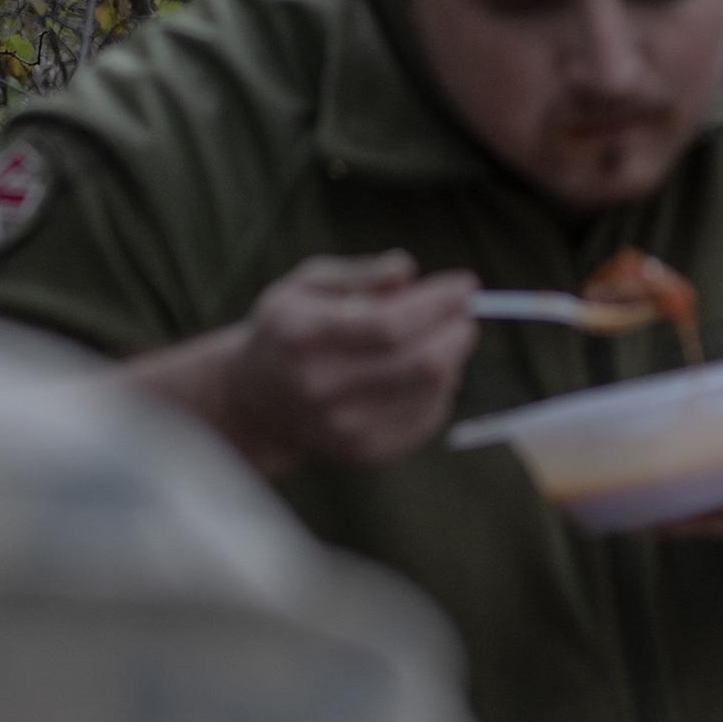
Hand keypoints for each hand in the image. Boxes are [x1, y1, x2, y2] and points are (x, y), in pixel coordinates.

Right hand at [217, 251, 478, 469]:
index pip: (386, 324)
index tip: (465, 285)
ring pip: (432, 389)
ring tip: (439, 337)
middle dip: (457, 332)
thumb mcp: (308, 284)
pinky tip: (421, 370)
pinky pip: (428, 415)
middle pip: (419, 363)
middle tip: (465, 313)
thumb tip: (406, 269)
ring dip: (451, 357)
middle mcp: (320, 387)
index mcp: (301, 335)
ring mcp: (344, 427)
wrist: (256, 401)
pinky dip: (439, 386)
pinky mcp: (367, 452)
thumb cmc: (292, 328)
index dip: (436, 304)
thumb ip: (359, 274)